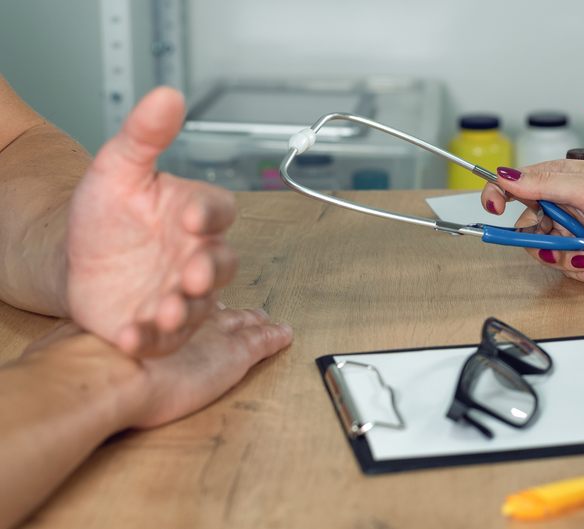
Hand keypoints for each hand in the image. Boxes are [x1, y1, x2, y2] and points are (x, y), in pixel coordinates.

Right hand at [24, 307, 291, 428]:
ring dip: (254, 321)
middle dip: (231, 308)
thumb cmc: (101, 357)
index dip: (198, 296)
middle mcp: (194, 316)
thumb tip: (126, 328)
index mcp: (165, 309)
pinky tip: (285, 335)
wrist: (110, 372)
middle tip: (243, 307)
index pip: (187, 300)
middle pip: (220, 309)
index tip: (205, 296)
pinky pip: (263, 343)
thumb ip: (125, 326)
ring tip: (265, 317)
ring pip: (244, 323)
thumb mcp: (112, 332)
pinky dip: (274, 338)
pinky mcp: (236, 355)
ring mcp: (218, 336)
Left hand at [66, 87, 238, 355]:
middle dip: (210, 271)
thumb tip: (166, 94)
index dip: (209, 213)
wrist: (76, 258)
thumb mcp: (118, 168)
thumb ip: (144, 134)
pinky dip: (149, 340)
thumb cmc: (107, 214)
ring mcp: (181, 293)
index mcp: (194, 214)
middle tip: (194, 274)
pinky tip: (130, 335)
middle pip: (222, 263)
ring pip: (199, 305)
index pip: (218, 210)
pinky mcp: (158, 326)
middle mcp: (196, 256)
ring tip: (165, 312)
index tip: (192, 216)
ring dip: (185, 310)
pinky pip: (164, 339)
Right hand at [480, 161, 583, 281]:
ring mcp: (573, 230)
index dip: (498, 195)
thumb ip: (544, 184)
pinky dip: (576, 269)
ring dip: (560, 257)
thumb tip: (506, 176)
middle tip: (553, 240)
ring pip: (543, 251)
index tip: (494, 207)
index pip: (515, 185)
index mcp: (559, 179)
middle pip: (524, 226)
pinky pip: (564, 267)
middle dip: (536, 238)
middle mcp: (563, 204)